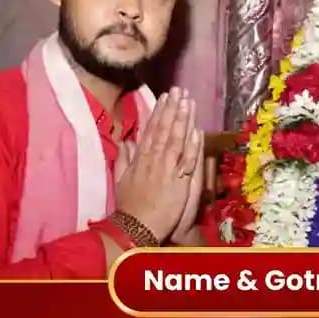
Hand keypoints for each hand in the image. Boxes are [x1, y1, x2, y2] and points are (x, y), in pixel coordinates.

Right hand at [114, 87, 199, 243]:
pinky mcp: (179, 182)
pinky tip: (197, 130)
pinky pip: (187, 160)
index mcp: (141, 158)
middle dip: (173, 109)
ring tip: (188, 102)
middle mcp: (154, 160)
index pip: (152, 130)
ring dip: (183, 120)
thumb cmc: (129, 205)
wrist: (136, 227)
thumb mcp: (121, 179)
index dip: (159, 112)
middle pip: (165, 130)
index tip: (165, 97)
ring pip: (177, 140)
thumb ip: (123, 158)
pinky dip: (192, 145)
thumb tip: (126, 141)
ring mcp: (167, 169)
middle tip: (179, 90)